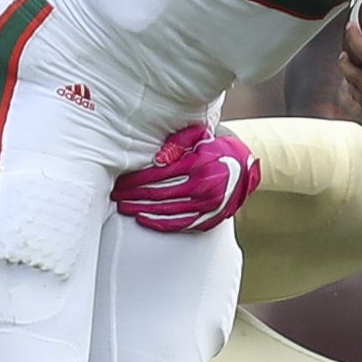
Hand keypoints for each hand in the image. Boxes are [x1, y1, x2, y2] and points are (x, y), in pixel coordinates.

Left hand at [111, 124, 261, 232]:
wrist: (245, 167)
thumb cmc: (216, 149)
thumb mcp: (199, 137)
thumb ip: (176, 144)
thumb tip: (157, 161)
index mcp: (196, 166)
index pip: (156, 176)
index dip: (135, 180)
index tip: (120, 182)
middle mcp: (202, 188)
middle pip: (156, 194)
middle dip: (132, 195)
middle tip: (116, 195)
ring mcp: (205, 206)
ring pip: (164, 211)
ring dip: (140, 209)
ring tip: (124, 207)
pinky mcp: (208, 218)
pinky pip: (179, 224)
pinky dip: (159, 223)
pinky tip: (144, 218)